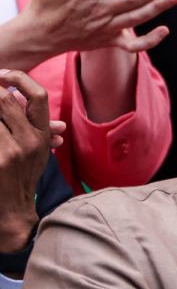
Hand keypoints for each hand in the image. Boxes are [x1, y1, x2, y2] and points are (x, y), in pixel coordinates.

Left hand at [0, 71, 53, 253]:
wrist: (12, 213)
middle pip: (6, 100)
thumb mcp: (38, 157)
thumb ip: (45, 136)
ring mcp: (11, 150)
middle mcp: (31, 141)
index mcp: (42, 136)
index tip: (3, 75)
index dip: (18, 79)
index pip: (38, 96)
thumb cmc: (21, 181)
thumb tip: (58, 128)